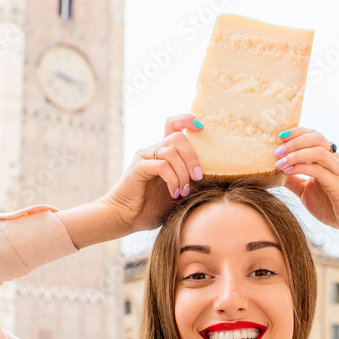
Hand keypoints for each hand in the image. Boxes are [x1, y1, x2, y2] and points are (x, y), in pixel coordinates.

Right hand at [98, 114, 204, 233]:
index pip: (174, 124)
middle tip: (197, 178)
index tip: (201, 127)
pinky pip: (162, 165)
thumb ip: (190, 180)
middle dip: (193, 157)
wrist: (126, 218)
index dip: (187, 120)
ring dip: (183, 172)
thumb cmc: (153, 208)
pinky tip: (174, 193)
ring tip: (184, 191)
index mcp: (164, 153)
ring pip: (171, 151)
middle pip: (178, 137)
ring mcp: (145, 157)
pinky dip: (173, 179)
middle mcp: (154, 151)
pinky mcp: (138, 167)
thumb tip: (211, 176)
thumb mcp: (179, 191)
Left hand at [275, 128, 338, 238]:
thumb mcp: (305, 190)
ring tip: (279, 161)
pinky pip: (318, 169)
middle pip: (316, 137)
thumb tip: (273, 172)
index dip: (296, 132)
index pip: (313, 135)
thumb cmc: (331, 206)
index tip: (278, 137)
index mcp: (328, 158)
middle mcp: (335, 159)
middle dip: (294, 140)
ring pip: (318, 151)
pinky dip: (300, 167)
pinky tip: (287, 172)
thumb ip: (292, 180)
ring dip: (295, 153)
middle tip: (276, 150)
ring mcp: (338, 170)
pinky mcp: (338, 184)